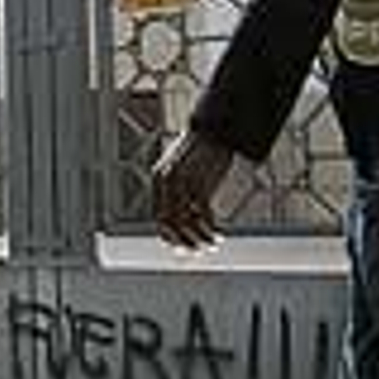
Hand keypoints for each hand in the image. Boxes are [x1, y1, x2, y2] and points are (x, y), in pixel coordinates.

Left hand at [152, 129, 233, 249]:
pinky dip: (211, 231)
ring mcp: (183, 183)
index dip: (170, 238)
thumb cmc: (202, 148)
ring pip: (186, 224)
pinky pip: (203, 216)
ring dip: (199, 240)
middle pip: (169, 224)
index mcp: (159, 178)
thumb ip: (177, 187)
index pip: (159, 218)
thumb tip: (184, 212)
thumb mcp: (182, 166)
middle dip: (184, 243)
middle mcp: (167, 182)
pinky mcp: (200, 183)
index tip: (183, 248)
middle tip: (199, 252)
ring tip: (212, 245)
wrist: (216, 126)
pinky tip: (219, 235)